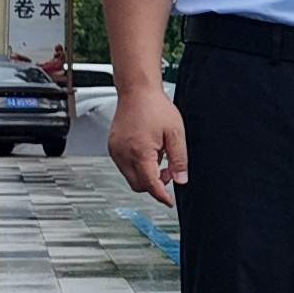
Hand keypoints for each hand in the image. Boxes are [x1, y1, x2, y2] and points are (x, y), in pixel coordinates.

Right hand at [108, 84, 186, 202]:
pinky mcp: (112, 148)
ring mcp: (115, 151)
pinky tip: (147, 152)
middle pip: (138, 185)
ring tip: (158, 156)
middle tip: (168, 171)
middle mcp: (124, 154)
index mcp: (140, 152)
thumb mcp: (176, 133)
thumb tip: (180, 179)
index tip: (169, 201)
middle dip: (154, 184)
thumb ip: (179, 160)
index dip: (161, 195)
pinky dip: (137, 167)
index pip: (150, 185)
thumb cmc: (155, 107)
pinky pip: (124, 167)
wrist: (137, 91)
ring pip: (130, 178)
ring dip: (145, 175)